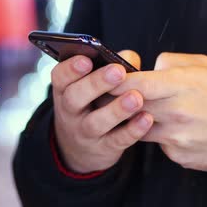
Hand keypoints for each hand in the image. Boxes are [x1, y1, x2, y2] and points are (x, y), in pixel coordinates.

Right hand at [52, 50, 153, 172]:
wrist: (81, 147)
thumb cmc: (93, 103)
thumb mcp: (92, 86)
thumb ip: (111, 67)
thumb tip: (128, 58)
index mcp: (65, 90)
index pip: (60, 77)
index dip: (71, 68)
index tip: (87, 59)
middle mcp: (70, 112)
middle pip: (75, 97)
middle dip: (96, 83)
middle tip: (118, 71)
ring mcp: (84, 132)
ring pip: (95, 122)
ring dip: (116, 109)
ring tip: (136, 97)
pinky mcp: (103, 149)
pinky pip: (116, 140)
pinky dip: (132, 130)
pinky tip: (146, 118)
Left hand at [112, 53, 206, 171]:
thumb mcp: (205, 66)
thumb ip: (172, 62)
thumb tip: (148, 67)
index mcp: (182, 85)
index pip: (135, 83)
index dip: (115, 81)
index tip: (104, 78)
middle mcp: (176, 112)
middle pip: (130, 106)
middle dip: (116, 100)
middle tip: (106, 95)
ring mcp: (176, 137)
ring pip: (137, 127)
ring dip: (132, 119)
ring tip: (134, 111)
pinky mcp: (177, 155)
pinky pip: (155, 144)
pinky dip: (155, 136)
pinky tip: (166, 129)